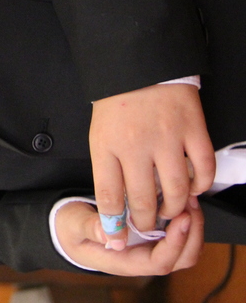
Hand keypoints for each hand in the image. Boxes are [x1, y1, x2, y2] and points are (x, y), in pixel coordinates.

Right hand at [55, 197, 202, 275]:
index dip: (175, 244)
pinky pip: (178, 234)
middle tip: (190, 205)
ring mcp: (149, 249)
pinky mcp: (151, 237)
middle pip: (180, 259)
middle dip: (192, 235)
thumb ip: (90, 228)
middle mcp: (141, 259)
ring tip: (189, 199)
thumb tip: (109, 234)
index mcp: (123, 262)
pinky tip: (181, 199)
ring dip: (193, 226)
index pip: (159, 262)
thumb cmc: (69, 228)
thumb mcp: (73, 225)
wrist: (66, 230)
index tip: (181, 219)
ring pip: (185, 248)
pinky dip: (185, 220)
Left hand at [89, 83, 213, 246]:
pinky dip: (200, 185)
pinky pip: (203, 169)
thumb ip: (107, 169)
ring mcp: (167, 137)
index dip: (114, 224)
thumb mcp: (99, 134)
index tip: (117, 239)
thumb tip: (115, 208)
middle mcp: (136, 145)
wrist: (139, 63)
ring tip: (169, 210)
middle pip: (143, 200)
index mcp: (106, 146)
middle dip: (145, 221)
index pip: (109, 196)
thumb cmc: (116, 101)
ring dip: (174, 207)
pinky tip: (191, 188)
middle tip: (147, 225)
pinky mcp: (193, 129)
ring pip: (176, 190)